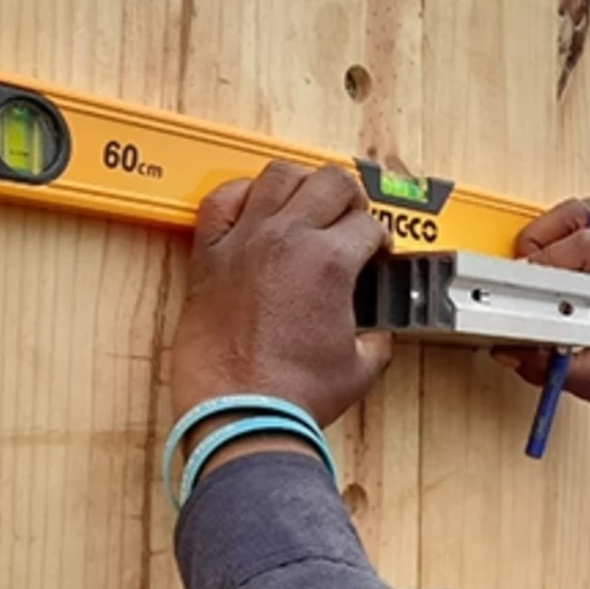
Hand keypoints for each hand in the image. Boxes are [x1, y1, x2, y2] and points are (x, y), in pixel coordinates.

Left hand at [170, 162, 394, 466]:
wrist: (239, 412)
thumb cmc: (292, 394)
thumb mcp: (359, 368)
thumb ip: (375, 341)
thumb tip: (375, 336)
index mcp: (330, 262)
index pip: (369, 225)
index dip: (380, 241)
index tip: (376, 254)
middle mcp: (288, 239)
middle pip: (331, 182)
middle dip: (350, 199)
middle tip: (350, 221)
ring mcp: (245, 241)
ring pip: (278, 176)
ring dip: (301, 185)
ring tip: (307, 204)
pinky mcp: (209, 255)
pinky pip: (221, 200)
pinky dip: (240, 194)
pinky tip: (254, 207)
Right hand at [491, 198, 589, 426]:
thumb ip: (547, 367)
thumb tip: (511, 350)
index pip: (585, 244)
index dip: (548, 257)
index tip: (526, 281)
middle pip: (581, 216)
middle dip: (543, 234)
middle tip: (525, 267)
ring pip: (581, 220)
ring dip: (548, 235)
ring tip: (531, 267)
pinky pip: (580, 240)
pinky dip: (555, 247)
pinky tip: (543, 274)